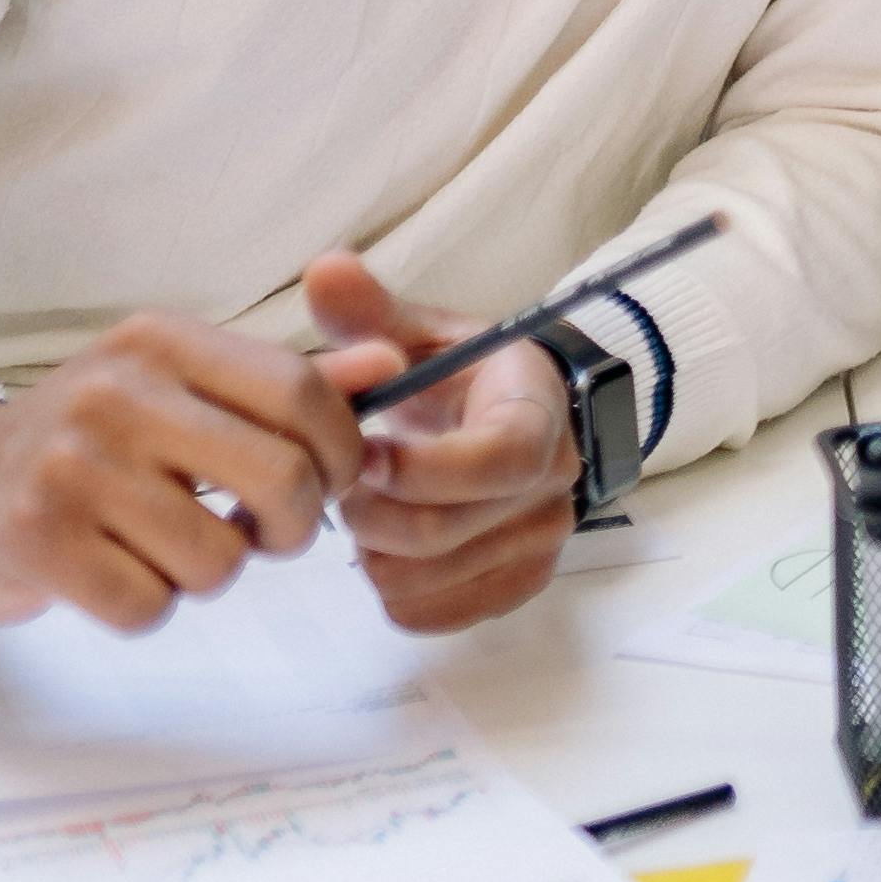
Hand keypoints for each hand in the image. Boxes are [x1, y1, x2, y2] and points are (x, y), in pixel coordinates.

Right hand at [0, 312, 360, 632]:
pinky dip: (146, 606)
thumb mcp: (182, 387)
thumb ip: (288, 384)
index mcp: (164, 343)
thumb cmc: (91, 440)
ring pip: (219, 558)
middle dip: (293, 526)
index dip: (340, 454)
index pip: (302, 395)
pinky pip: (148, 606)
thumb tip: (392, 368)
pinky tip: (117, 573)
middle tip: (261, 531)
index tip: (326, 482)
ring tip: (168, 545)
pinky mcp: (35, 542)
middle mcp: (117, 394)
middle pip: (281, 479)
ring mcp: (70, 468)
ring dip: (210, 572)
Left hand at [302, 252, 578, 634]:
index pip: (498, 459)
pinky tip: (388, 542)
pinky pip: (423, 614)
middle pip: (440, 530)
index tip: (361, 452)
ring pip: (419, 578)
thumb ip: (371, 312)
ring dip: (371, 548)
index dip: (418, 467)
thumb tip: (326, 267)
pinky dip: (387, 586)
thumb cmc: (460, 379)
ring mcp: (539, 545)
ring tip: (369, 504)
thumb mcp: (421, 336)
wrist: (514, 424)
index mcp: (538, 413)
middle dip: (367, 509)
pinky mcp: (513, 589)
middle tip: (341, 477)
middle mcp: (554, 486)